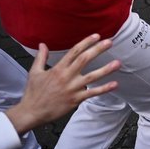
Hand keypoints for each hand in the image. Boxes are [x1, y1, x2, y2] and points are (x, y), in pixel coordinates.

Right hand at [5, 35, 120, 135]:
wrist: (32, 112)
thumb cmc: (33, 93)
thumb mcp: (34, 72)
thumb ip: (41, 57)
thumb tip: (42, 44)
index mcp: (57, 69)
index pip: (74, 52)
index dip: (86, 42)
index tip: (96, 36)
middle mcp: (66, 77)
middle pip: (84, 60)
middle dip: (98, 49)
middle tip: (109, 42)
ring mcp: (72, 88)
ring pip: (92, 76)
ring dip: (106, 69)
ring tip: (118, 63)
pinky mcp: (75, 99)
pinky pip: (92, 93)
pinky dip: (104, 89)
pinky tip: (115, 84)